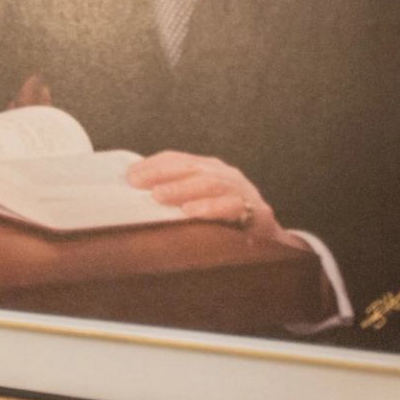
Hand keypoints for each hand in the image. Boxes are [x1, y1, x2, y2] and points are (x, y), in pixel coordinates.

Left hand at [127, 151, 298, 245]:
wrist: (270, 240)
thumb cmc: (227, 221)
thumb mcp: (199, 203)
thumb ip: (174, 196)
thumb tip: (136, 194)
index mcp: (210, 169)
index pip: (178, 159)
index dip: (152, 164)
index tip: (129, 175)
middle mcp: (226, 175)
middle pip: (191, 167)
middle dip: (162, 173)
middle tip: (137, 182)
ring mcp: (242, 191)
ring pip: (211, 183)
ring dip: (182, 189)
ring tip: (158, 196)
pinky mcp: (257, 213)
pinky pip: (232, 206)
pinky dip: (210, 207)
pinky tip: (190, 211)